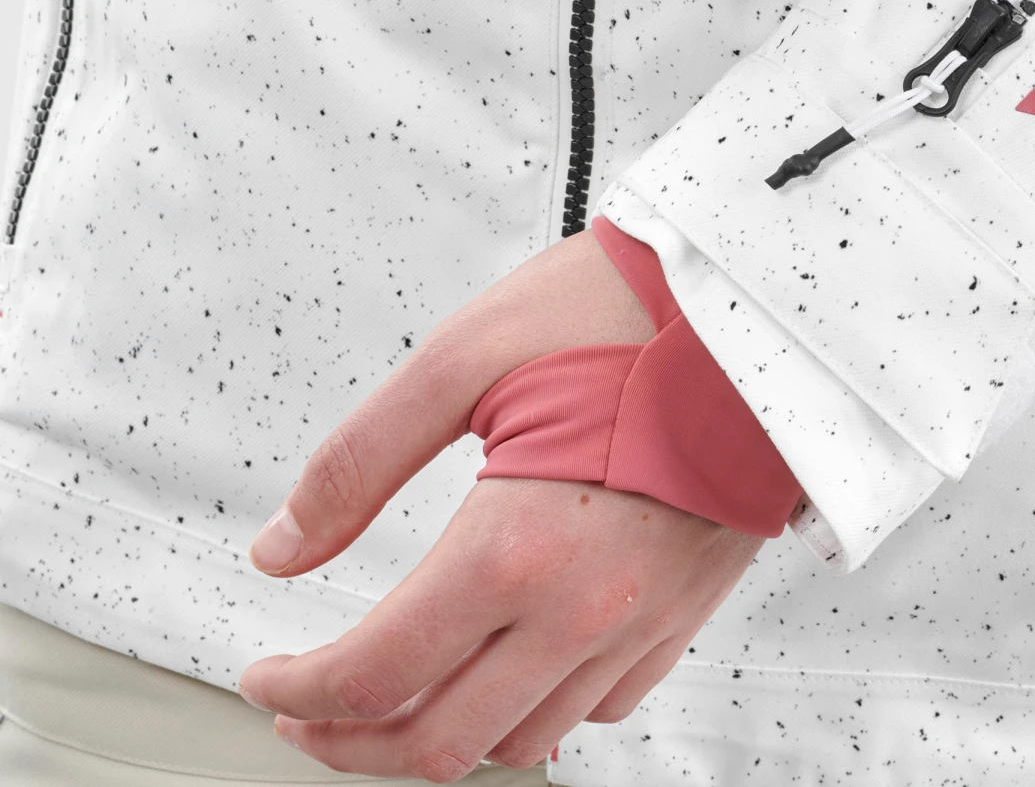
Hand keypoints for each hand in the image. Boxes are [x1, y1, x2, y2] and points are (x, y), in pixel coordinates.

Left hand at [237, 231, 760, 779]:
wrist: (753, 303)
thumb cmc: (623, 310)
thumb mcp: (463, 359)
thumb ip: (358, 463)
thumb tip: (281, 547)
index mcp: (519, 547)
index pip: (378, 672)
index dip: (299, 690)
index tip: (269, 674)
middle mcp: (587, 606)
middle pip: (442, 742)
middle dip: (352, 742)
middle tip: (308, 711)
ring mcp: (645, 617)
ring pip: (524, 738)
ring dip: (443, 730)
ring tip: (403, 687)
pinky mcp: (687, 606)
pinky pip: (602, 705)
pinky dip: (536, 706)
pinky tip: (511, 660)